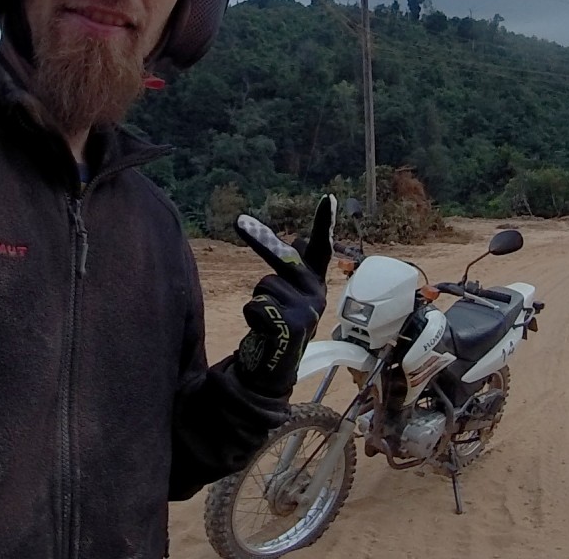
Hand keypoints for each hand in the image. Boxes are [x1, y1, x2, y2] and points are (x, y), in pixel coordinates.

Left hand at [233, 194, 335, 396]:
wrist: (272, 372)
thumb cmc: (277, 330)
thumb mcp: (288, 297)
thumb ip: (294, 270)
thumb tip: (298, 239)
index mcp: (315, 285)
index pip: (322, 249)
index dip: (324, 223)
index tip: (329, 197)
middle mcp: (317, 295)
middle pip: (283, 258)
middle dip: (260, 240)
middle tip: (238, 221)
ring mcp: (307, 310)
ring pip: (263, 284)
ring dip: (256, 301)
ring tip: (266, 323)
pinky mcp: (292, 324)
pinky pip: (255, 304)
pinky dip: (251, 316)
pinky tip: (263, 333)